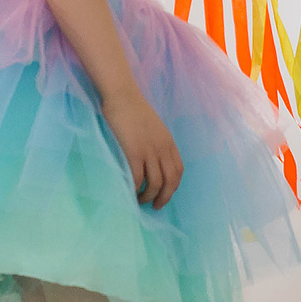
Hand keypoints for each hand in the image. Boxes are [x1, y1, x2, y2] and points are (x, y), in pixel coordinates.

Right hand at [105, 92, 182, 208]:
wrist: (122, 96)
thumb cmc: (133, 109)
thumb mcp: (154, 127)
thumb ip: (157, 142)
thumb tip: (153, 160)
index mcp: (169, 142)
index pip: (178, 171)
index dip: (173, 187)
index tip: (164, 195)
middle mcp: (163, 148)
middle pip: (171, 181)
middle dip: (164, 197)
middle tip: (155, 206)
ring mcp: (149, 150)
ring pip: (155, 183)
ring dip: (148, 196)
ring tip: (140, 200)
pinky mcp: (134, 152)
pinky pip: (137, 178)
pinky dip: (134, 188)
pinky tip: (129, 191)